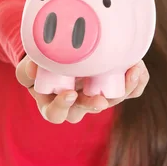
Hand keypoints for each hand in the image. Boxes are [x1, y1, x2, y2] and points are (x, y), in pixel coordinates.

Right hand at [15, 55, 149, 123]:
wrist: (56, 52)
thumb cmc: (40, 62)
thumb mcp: (29, 66)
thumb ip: (28, 69)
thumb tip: (34, 67)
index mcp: (52, 103)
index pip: (55, 113)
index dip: (61, 106)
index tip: (68, 94)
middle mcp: (76, 104)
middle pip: (87, 109)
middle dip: (95, 104)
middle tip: (101, 99)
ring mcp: (96, 95)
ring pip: (111, 100)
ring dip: (123, 89)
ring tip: (132, 71)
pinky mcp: (113, 86)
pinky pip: (128, 90)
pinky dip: (136, 82)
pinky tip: (138, 68)